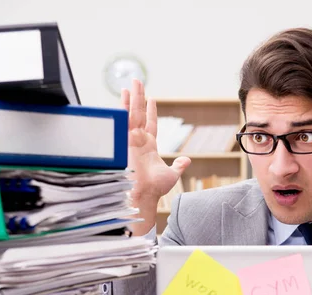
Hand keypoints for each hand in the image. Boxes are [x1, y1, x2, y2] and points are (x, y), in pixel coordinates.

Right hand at [124, 79, 190, 204]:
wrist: (143, 194)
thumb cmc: (154, 188)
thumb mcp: (171, 174)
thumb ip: (178, 165)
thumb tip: (187, 160)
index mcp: (148, 147)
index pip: (150, 124)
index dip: (151, 111)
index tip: (151, 99)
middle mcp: (138, 141)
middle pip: (138, 114)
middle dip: (138, 98)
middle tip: (137, 82)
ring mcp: (130, 139)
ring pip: (131, 113)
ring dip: (132, 97)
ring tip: (133, 82)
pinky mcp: (125, 140)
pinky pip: (125, 120)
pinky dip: (124, 107)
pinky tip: (125, 94)